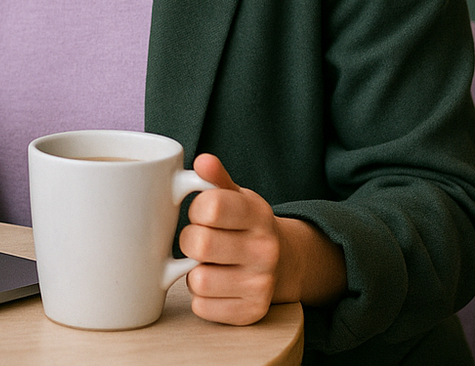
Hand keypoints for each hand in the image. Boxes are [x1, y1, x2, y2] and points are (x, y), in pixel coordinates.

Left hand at [179, 153, 346, 324]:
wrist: (284, 262)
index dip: (196, 209)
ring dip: (194, 273)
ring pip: (198, 280)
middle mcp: (266, 250)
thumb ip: (216, 178)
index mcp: (259, 215)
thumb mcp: (236, 196)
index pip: (210, 207)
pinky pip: (202, 307)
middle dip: (190, 241)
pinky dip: (202, 297)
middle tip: (200, 241)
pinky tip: (217, 285)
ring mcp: (261, 284)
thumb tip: (202, 161)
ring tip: (210, 264)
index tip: (203, 213)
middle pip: (199, 244)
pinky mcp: (251, 312)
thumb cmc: (247, 225)